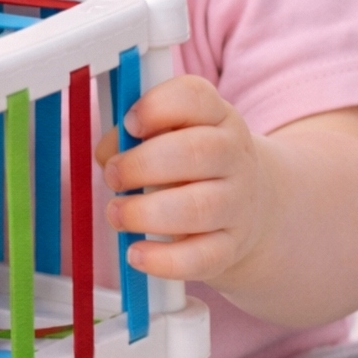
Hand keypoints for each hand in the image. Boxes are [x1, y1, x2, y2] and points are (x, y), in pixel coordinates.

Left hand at [99, 75, 273, 286]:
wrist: (249, 206)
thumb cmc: (192, 165)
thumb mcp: (171, 135)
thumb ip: (134, 135)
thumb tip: (108, 152)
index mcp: (217, 116)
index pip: (195, 97)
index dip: (157, 107)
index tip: (130, 123)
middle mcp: (233, 156)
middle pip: (196, 152)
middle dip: (142, 164)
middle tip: (114, 175)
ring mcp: (237, 203)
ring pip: (198, 207)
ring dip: (145, 212)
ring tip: (117, 213)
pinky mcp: (230, 247)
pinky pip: (201, 257)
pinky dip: (163, 260)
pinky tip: (136, 253)